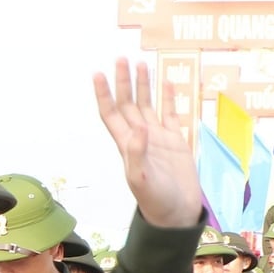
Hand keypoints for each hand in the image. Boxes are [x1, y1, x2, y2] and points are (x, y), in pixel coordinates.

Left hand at [93, 59, 201, 227]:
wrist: (175, 213)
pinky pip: (171, 114)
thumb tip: (138, 128)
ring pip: (147, 105)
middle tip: (121, 59)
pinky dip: (169, 98)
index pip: (111, 114)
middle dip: (124, 82)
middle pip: (128, 104)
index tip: (97, 74)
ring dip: (143, 86)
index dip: (104, 94)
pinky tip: (167, 82)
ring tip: (141, 63)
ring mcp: (158, 138)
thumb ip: (137, 153)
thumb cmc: (155, 200)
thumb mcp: (141, 179)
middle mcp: (140, 138)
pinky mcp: (176, 141)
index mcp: (127, 145)